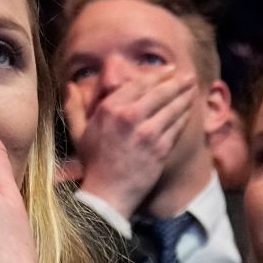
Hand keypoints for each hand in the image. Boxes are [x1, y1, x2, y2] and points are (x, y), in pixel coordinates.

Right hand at [65, 72, 196, 219]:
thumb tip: (70, 86)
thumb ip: (74, 107)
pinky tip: (189, 110)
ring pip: (172, 108)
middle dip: (177, 82)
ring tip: (192, 88)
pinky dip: (184, 116)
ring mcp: (147, 132)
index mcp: (110, 108)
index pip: (139, 84)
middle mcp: (129, 116)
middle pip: (160, 92)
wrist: (108, 192)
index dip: (157, 75)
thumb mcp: (78, 132)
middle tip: (188, 76)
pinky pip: (176, 127)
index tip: (169, 70)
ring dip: (184, 97)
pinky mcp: (160, 148)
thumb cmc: (94, 163)